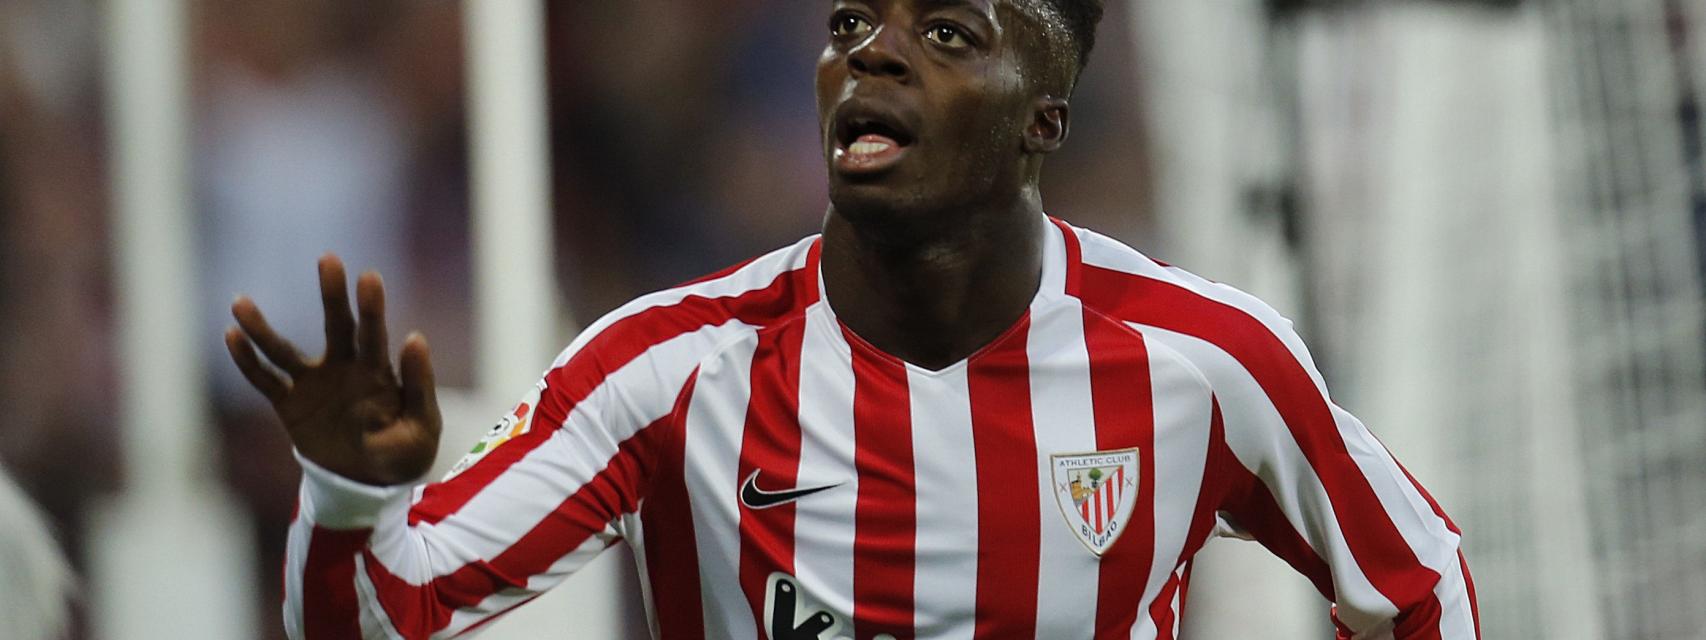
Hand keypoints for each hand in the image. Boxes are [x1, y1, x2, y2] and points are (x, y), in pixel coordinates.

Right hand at [225, 254, 441, 485]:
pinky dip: (247, 362)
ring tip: (240, 303)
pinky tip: (230, 336)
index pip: (375, 334)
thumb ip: (419, 386)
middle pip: (336, 325)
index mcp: (379, 372)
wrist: (370, 485)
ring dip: (262, 328)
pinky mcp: (290, 404)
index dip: (372, 308)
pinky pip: (264, 380)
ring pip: (284, 350)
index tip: (369, 277)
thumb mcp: (421, 427)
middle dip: (332, 294)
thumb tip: (416, 337)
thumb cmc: (404, 454)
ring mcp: (314, 383)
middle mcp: (345, 367)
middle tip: (329, 259)